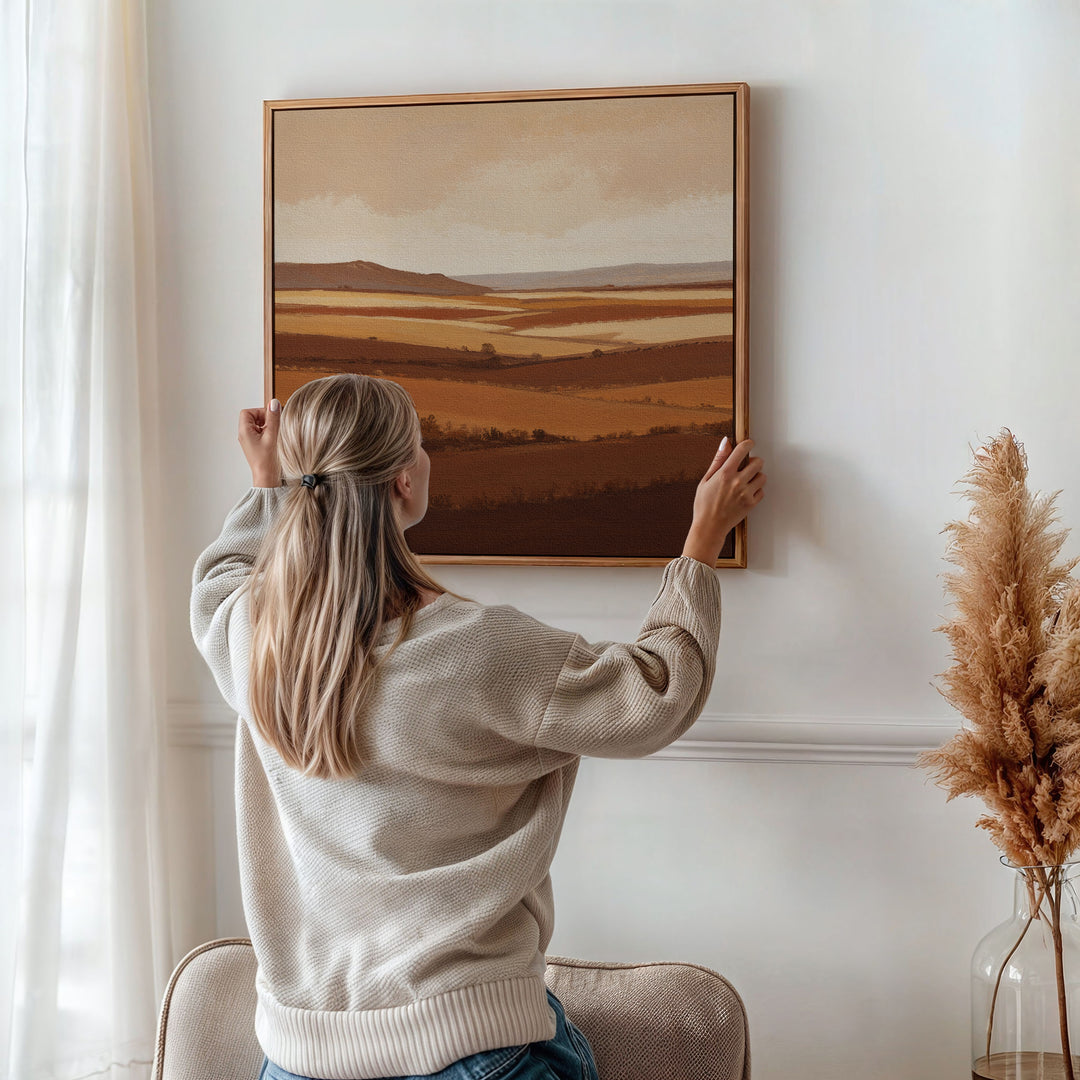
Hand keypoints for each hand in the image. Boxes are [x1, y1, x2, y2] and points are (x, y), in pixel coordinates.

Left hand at [239, 399, 280, 486]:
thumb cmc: (267, 462)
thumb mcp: (272, 436)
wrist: (267, 478)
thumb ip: (273, 418)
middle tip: (274, 427)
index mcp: (244, 432)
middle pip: (252, 417)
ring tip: (274, 436)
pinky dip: (268, 433)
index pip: (247, 412)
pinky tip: (274, 441)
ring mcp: (250, 441)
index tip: (271, 418)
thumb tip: (274, 403)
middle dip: (265, 419)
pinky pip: (260, 433)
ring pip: (257, 425)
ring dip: (267, 426)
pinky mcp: (255, 445)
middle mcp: (244, 435)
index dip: (260, 412)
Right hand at [682, 436, 765, 564]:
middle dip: (754, 462)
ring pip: (762, 476)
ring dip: (757, 476)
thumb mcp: (706, 479)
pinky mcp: (751, 504)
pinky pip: (762, 491)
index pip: (742, 450)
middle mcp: (737, 482)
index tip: (749, 444)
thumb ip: (718, 459)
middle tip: (747, 466)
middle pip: (758, 462)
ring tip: (747, 481)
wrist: (709, 527)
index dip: (748, 443)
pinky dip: (756, 490)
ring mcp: (746, 493)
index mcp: (725, 473)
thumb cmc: (704, 504)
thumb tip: (726, 442)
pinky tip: (746, 493)